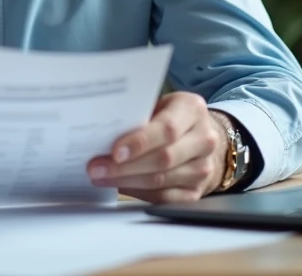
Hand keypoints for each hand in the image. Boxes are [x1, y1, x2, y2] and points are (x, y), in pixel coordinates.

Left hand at [85, 91, 227, 203]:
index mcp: (193, 110)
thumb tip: (103, 132)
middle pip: (163, 158)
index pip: (167, 129)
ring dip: (127, 181)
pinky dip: (139, 193)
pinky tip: (120, 186)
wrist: (199, 136)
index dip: (140, 142)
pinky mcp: (197, 191)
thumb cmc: (170, 116)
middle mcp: (204, 139)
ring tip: (101, 177)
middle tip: (96, 169)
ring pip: (161, 181)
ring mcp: (203, 168)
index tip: (114, 151)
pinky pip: (164, 198)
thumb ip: (139, 115)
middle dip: (125, 167)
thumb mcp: (160, 104)